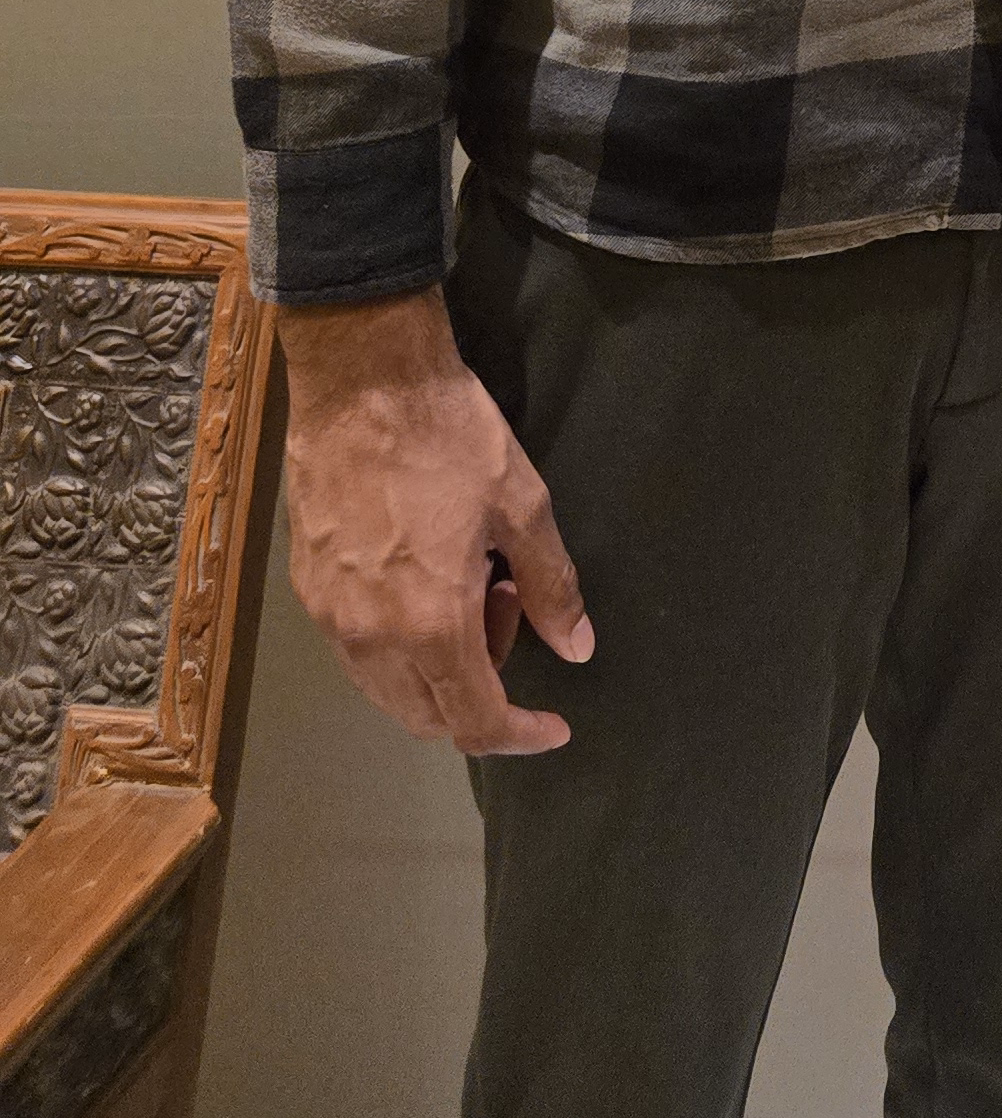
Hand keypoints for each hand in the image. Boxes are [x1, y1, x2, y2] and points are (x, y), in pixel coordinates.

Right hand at [279, 289, 592, 755]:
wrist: (362, 380)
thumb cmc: (449, 435)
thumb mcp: (522, 503)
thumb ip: (552, 585)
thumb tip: (577, 647)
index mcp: (431, 624)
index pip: (474, 722)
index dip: (519, 736)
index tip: (552, 728)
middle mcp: (372, 637)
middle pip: (425, 717)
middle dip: (480, 694)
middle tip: (510, 611)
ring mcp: (331, 617)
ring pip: (387, 688)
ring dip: (438, 669)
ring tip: (473, 583)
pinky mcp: (308, 589)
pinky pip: (358, 651)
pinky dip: (400, 644)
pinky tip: (426, 578)